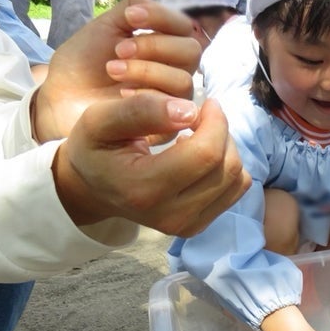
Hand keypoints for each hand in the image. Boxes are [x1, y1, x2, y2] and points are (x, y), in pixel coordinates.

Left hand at [33, 0, 200, 142]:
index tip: (130, 17)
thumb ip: (133, 8)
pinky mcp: (167, 126)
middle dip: (154, 46)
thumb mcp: (106, 26)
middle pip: (191, 51)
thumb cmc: (85, 62)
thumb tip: (152, 4)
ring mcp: (174, 99)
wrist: (65, 95)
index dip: (162, 18)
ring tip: (113, 71)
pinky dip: (148, 97)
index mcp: (166, 45)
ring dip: (147, 71)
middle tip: (119, 50)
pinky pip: (175, 110)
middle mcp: (176, 71)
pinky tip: (123, 94)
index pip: (185, 27)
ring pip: (184, 80)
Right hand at [53, 95, 250, 235]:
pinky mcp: (198, 227)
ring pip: (237, 179)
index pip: (205, 153)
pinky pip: (236, 191)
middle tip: (201, 117)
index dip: (215, 121)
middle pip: (226, 167)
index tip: (206, 103)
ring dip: (226, 149)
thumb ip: (141, 110)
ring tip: (199, 136)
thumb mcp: (101, 119)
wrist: (92, 189)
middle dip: (222, 133)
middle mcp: (170, 216)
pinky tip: (200, 157)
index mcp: (144, 189)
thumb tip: (189, 110)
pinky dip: (227, 167)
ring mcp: (187, 226)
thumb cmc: (95, 149)